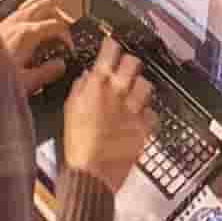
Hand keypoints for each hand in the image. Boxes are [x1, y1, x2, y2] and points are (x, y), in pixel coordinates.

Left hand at [0, 0, 81, 92]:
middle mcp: (18, 22)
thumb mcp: (27, 82)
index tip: (68, 49)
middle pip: (47, 5)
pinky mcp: (0, 23)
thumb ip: (47, 72)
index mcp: (28, 34)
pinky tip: (32, 26)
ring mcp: (8, 20)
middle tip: (63, 35)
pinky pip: (22, 8)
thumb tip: (60, 65)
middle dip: (60, 18)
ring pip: (34, 2)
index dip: (68, 37)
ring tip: (51, 26)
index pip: (57, 25)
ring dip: (46, 11)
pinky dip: (32, 13)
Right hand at [56, 42, 152, 195]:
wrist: (91, 174)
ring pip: (147, 85)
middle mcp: (117, 93)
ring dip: (141, 89)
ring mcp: (133, 109)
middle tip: (126, 71)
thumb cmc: (76, 145)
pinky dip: (147, 115)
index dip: (112, 46)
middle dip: (130, 64)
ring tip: (135, 96)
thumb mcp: (69, 111)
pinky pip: (153, 113)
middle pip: (133, 62)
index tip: (112, 47)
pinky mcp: (144, 126)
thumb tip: (86, 76)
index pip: (109, 51)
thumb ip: (79, 89)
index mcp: (95, 86)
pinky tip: (139, 120)